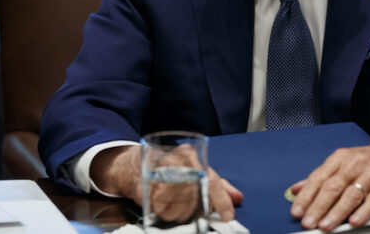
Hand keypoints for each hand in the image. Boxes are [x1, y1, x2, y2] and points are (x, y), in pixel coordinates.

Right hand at [90, 145, 242, 221]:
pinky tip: (166, 211)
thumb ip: (216, 184)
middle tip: (198, 215)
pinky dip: (166, 213)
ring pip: (178, 202)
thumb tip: (237, 197)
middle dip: (198, 208)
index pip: (210, 179)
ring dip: (182, 212)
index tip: (228, 215)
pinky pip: (160, 207)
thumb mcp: (194, 170)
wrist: (132, 165)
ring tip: (180, 213)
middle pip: (194, 192)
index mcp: (189, 155)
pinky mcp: (143, 188)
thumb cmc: (168, 168)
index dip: (221, 199)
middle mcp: (174, 160)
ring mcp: (157, 173)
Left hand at [289, 129, 369, 231]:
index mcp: (340, 158)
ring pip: (351, 195)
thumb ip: (321, 176)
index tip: (297, 211)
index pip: (318, 178)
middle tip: (308, 222)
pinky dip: (364, 211)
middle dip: (318, 207)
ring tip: (325, 225)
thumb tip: (296, 189)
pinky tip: (354, 221)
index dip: (306, 196)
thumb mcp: (345, 162)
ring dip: (337, 212)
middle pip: (332, 187)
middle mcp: (355, 164)